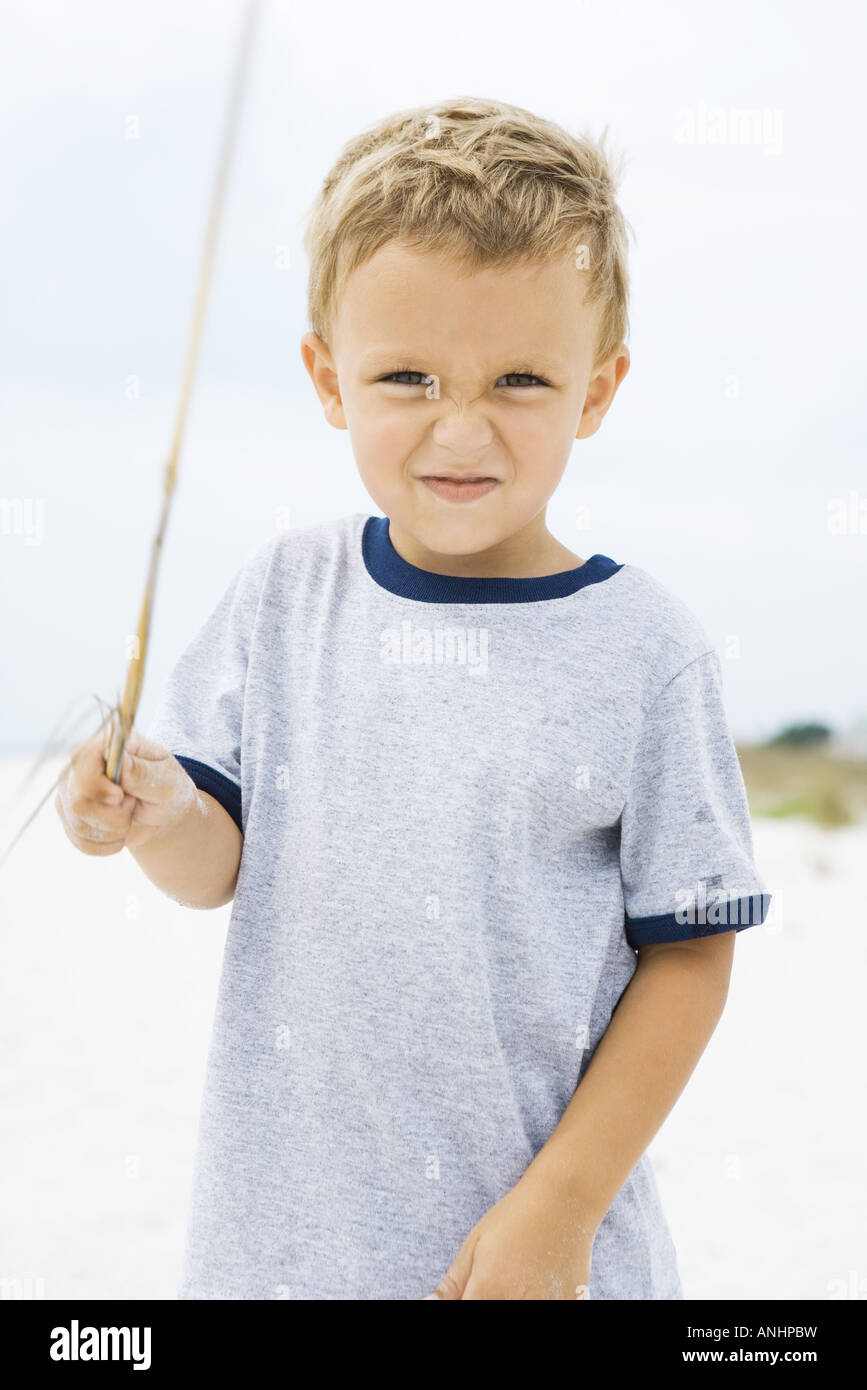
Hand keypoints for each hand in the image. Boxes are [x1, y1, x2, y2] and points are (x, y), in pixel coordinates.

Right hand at [55, 725, 197, 854]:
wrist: (162, 812)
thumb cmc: (167, 788)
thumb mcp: (168, 781)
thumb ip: (145, 773)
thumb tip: (122, 762)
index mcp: (107, 744)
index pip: (82, 761)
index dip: (97, 786)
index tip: (120, 797)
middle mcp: (81, 764)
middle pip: (78, 801)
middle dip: (113, 817)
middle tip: (132, 807)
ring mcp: (71, 789)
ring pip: (79, 824)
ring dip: (113, 831)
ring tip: (129, 817)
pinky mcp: (69, 814)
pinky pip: (80, 841)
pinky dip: (105, 845)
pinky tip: (119, 834)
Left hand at [424, 1166, 594, 1299]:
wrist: (564, 1201)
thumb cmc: (515, 1218)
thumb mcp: (475, 1245)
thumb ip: (452, 1284)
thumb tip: (428, 1303)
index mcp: (490, 1289)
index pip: (465, 1313)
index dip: (462, 1305)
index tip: (469, 1294)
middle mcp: (519, 1303)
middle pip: (493, 1311)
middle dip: (486, 1299)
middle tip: (493, 1281)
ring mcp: (547, 1305)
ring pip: (518, 1312)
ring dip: (511, 1298)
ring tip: (516, 1278)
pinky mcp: (570, 1304)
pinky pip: (548, 1309)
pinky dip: (539, 1298)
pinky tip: (537, 1282)